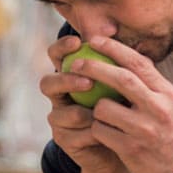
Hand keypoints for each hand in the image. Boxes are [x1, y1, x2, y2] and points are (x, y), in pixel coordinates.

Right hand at [40, 35, 125, 172]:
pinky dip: (90, 133)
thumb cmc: (126, 107)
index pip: (57, 56)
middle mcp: (60, 96)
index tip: (78, 42)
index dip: (62, 47)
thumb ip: (117, 62)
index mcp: (71, 76)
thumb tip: (114, 28)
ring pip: (59, 113)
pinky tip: (103, 133)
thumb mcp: (124, 84)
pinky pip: (72, 135)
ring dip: (80, 112)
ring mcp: (59, 119)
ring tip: (100, 114)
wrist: (125, 143)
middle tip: (88, 81)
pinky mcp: (64, 140)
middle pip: (47, 83)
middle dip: (65, 80)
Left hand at [66, 36, 172, 172]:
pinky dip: (96, 128)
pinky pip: (100, 131)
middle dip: (94, 67)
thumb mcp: (168, 105)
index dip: (114, 48)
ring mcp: (144, 130)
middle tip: (76, 63)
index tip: (95, 40)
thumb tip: (125, 55)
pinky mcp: (130, 149)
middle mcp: (158, 108)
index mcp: (166, 93)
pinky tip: (101, 132)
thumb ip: (150, 84)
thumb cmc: (169, 134)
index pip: (139, 63)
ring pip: (104, 107)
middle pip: (121, 79)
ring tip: (99, 113)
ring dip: (94, 107)